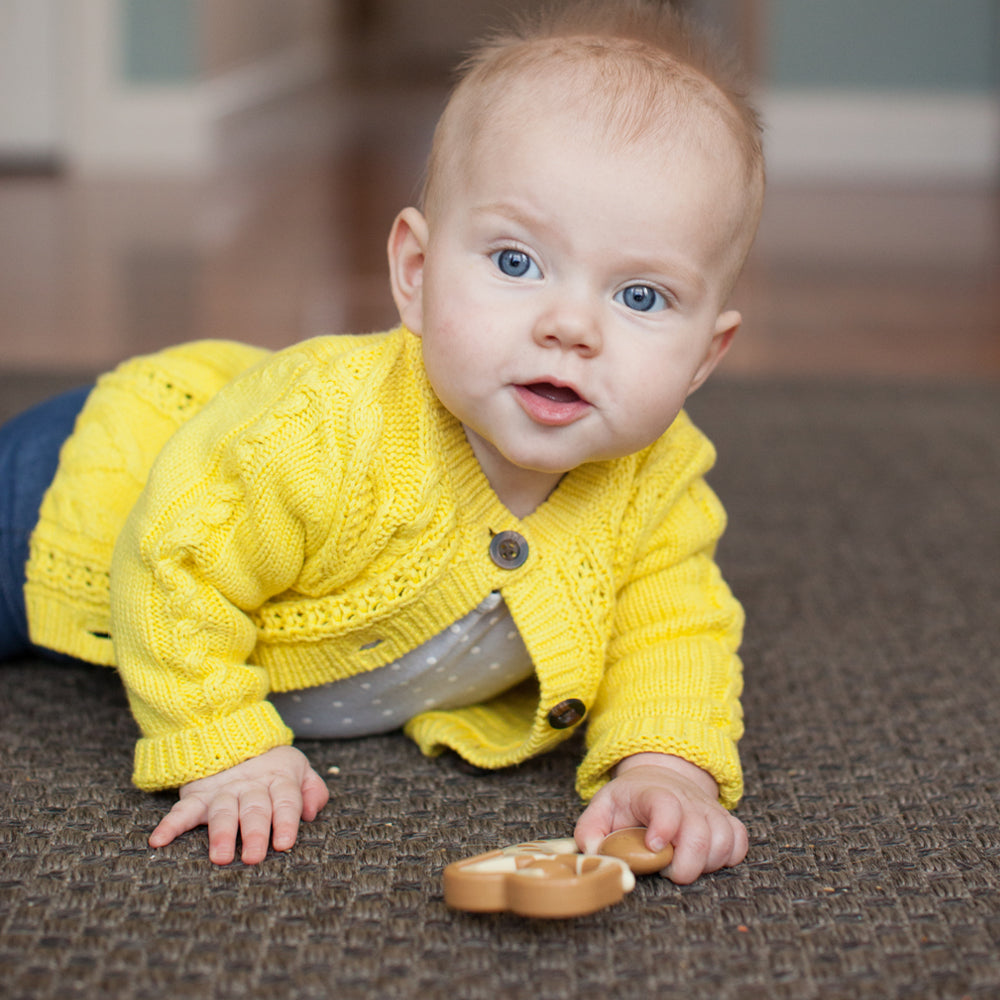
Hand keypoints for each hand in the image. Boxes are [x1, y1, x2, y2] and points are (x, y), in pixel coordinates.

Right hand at [148, 746, 330, 864]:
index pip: (286, 799)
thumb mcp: (299, 770)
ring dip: (220, 833)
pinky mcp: (198, 795)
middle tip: (254, 856)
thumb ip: (312, 789)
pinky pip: (182, 810)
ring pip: (223, 811)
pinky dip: (170, 825)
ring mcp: (224, 790)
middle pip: (255, 809)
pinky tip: (158, 841)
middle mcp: (251, 786)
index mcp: (279, 780)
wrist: (235, 739)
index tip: (285, 843)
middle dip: (255, 833)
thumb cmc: (273, 768)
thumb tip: (313, 811)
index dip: (287, 820)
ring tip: (220, 857)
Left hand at [574, 753, 747, 883]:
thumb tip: (593, 853)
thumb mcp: (603, 807)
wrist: (662, 779)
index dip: (664, 827)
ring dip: (704, 863)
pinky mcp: (727, 821)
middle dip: (684, 865)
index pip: (665, 805)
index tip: (654, 847)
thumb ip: (589, 830)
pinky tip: (705, 859)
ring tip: (682, 863)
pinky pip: (739, 843)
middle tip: (666, 869)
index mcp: (653, 793)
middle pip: (698, 834)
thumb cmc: (631, 801)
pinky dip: (727, 857)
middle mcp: (686, 800)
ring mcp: (709, 810)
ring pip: (722, 841)